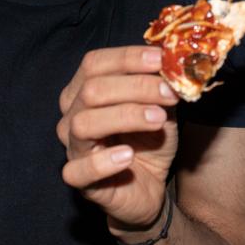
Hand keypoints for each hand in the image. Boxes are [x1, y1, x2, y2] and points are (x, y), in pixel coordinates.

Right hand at [58, 46, 180, 239]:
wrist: (150, 186)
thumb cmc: (149, 141)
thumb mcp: (161, 107)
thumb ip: (161, 86)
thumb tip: (173, 61)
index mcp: (85, 90)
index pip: (94, 64)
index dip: (127, 58)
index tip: (162, 59)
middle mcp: (72, 115)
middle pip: (92, 91)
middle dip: (135, 87)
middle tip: (169, 93)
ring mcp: (72, 147)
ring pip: (84, 124)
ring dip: (126, 117)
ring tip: (157, 119)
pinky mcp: (78, 179)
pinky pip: (79, 169)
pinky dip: (104, 161)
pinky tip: (128, 156)